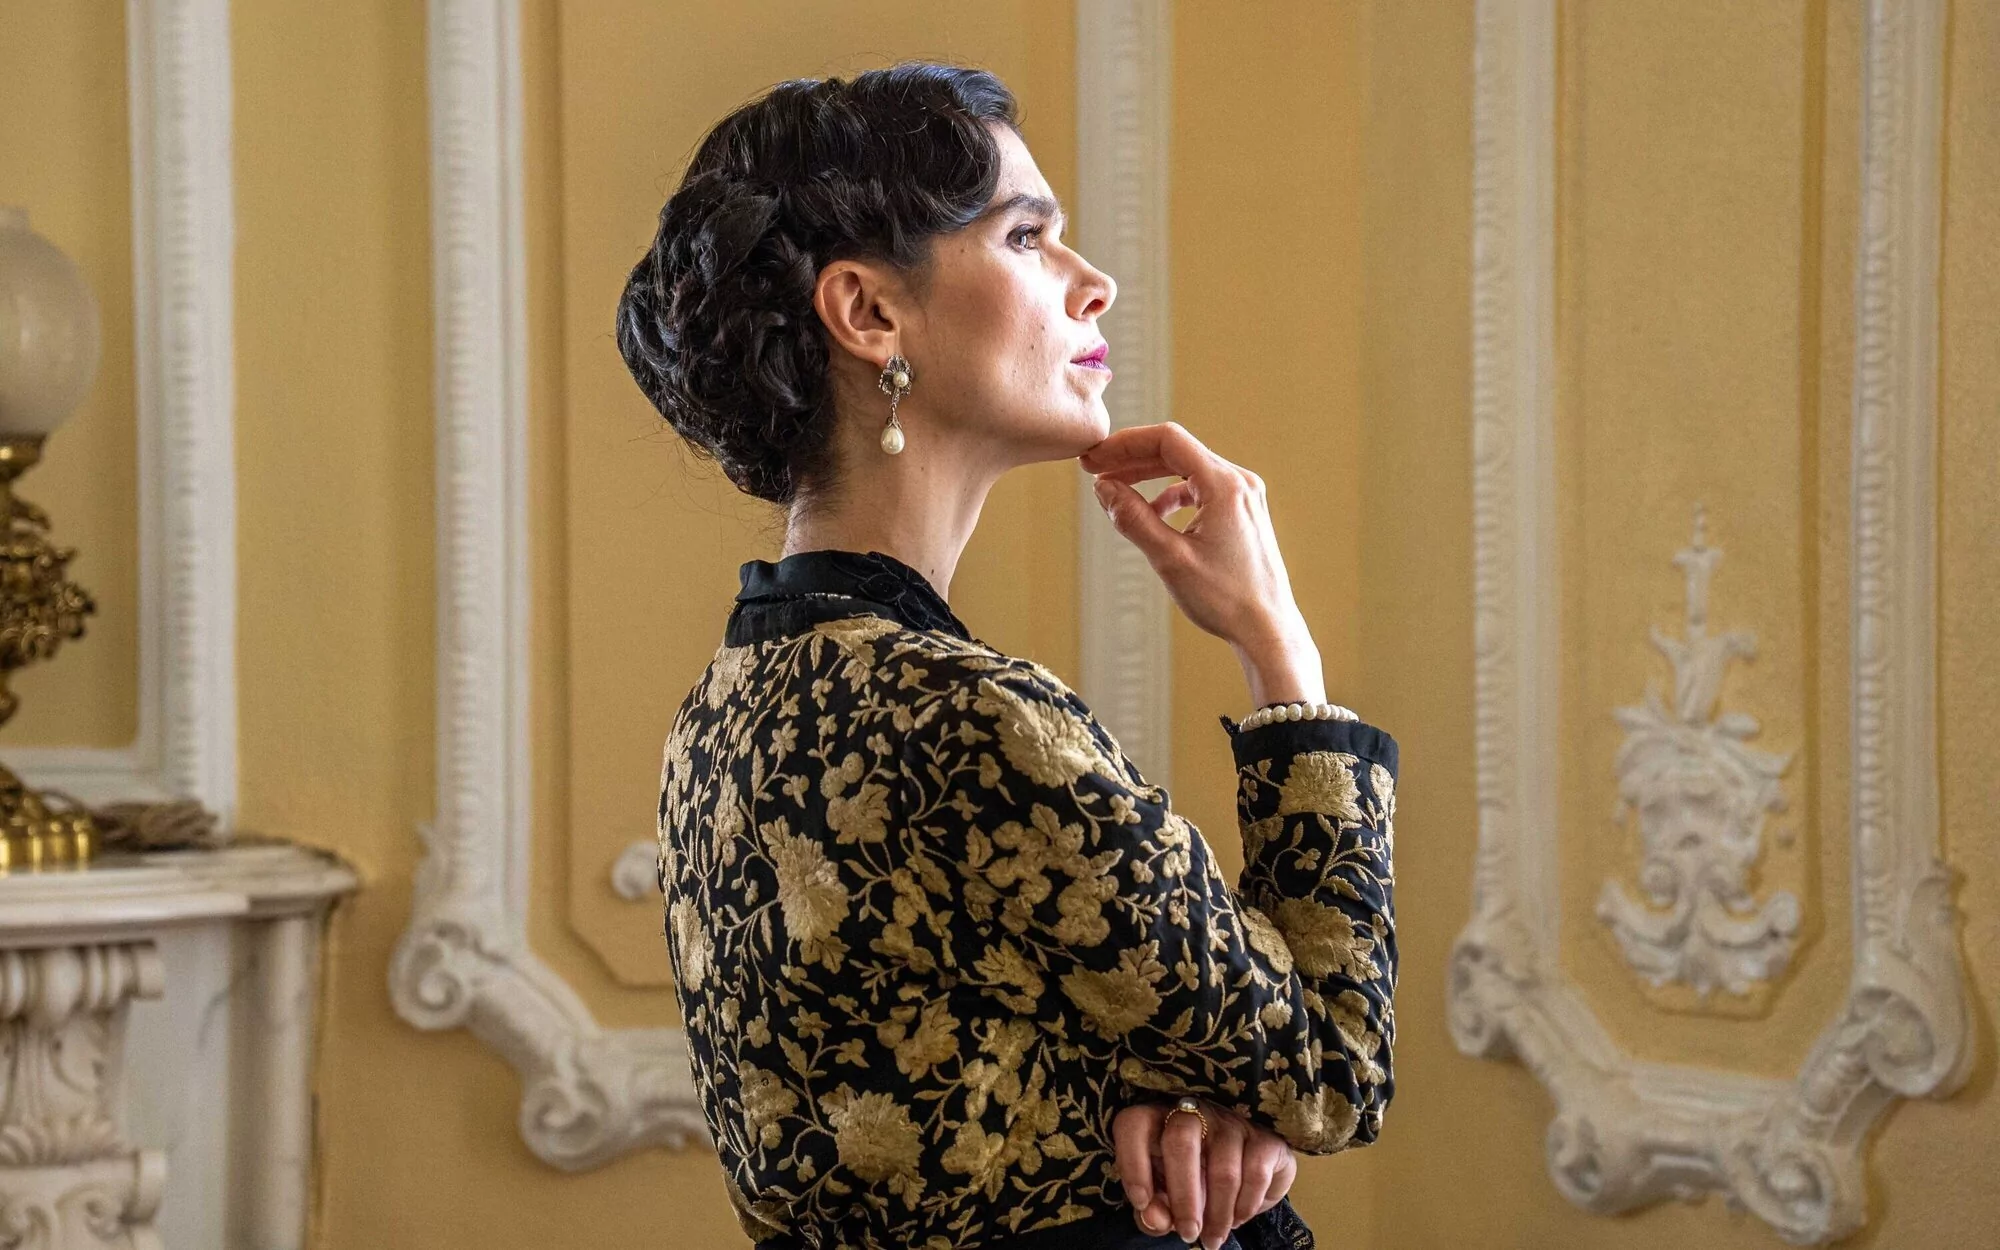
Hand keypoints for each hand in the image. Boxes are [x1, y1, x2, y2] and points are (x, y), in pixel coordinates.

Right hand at [1081, 422, 1308, 653]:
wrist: (1267, 629)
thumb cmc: (1226, 599)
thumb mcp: (1169, 558)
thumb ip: (1133, 518)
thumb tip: (1104, 488)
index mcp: (1225, 485)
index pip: (1168, 440)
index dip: (1125, 444)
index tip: (1094, 457)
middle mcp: (1239, 482)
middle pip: (1176, 451)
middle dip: (1132, 458)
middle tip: (1094, 470)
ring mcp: (1244, 497)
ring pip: (1187, 469)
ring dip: (1149, 475)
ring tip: (1116, 489)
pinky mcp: (1243, 513)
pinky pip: (1200, 489)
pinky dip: (1171, 494)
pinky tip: (1153, 513)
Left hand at [1113, 1099, 1298, 1249]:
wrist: (1248, 1174)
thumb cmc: (1193, 1185)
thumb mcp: (1166, 1202)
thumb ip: (1153, 1213)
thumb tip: (1155, 1220)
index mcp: (1157, 1123)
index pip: (1134, 1125)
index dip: (1133, 1163)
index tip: (1141, 1203)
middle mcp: (1193, 1114)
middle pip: (1180, 1141)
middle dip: (1183, 1197)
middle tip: (1188, 1233)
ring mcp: (1231, 1122)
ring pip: (1222, 1168)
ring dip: (1218, 1214)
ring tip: (1213, 1239)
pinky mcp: (1265, 1138)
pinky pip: (1256, 1174)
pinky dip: (1246, 1207)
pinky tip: (1238, 1219)